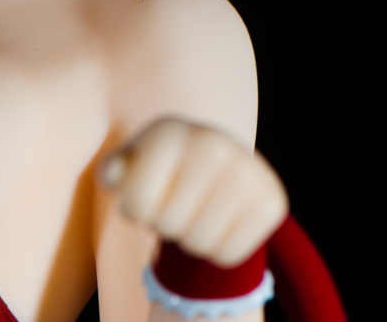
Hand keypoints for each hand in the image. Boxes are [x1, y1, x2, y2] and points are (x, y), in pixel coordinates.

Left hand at [101, 118, 287, 266]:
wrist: (217, 167)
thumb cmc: (161, 170)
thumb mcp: (129, 166)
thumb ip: (113, 171)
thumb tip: (115, 174)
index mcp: (171, 131)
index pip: (136, 204)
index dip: (135, 211)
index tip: (148, 192)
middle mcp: (213, 144)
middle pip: (169, 225)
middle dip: (166, 224)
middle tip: (176, 203)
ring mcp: (248, 172)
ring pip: (200, 243)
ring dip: (191, 239)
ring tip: (196, 211)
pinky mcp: (272, 202)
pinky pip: (229, 255)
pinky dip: (219, 250)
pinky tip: (221, 221)